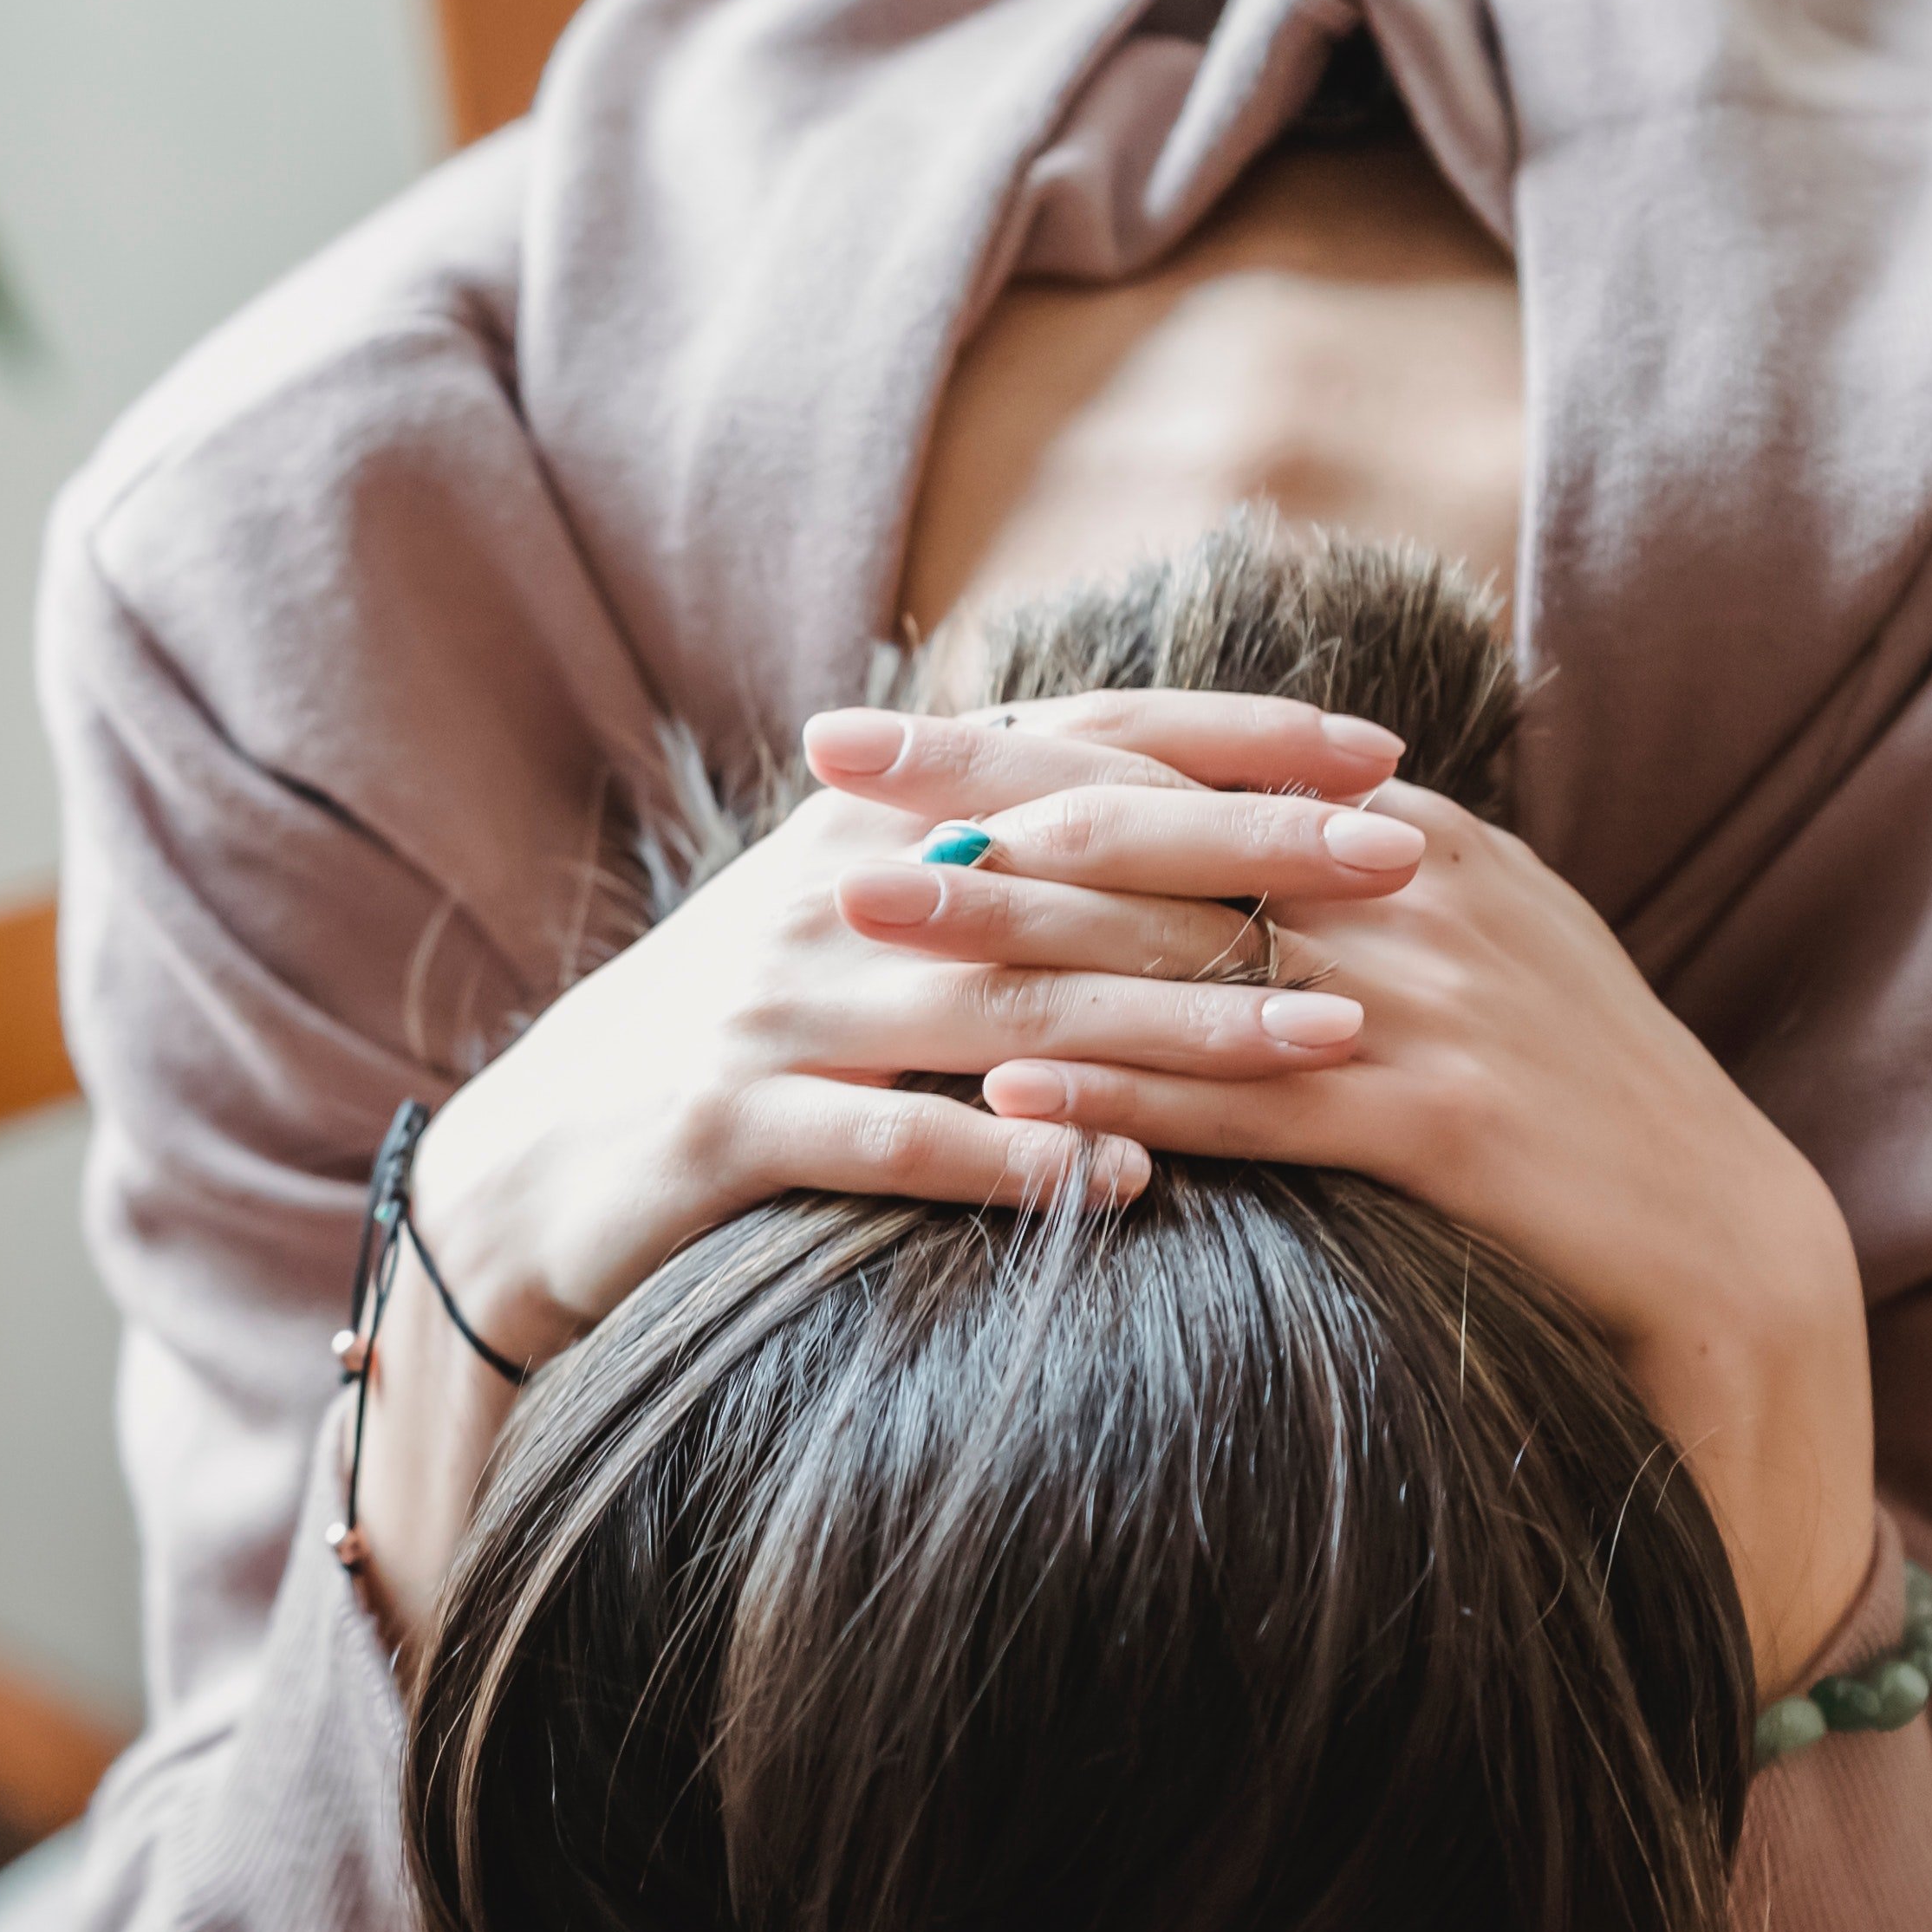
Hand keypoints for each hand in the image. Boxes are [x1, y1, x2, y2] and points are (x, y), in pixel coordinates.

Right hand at [341, 691, 1417, 1636]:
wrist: (527, 1167)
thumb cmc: (729, 1045)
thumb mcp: (846, 923)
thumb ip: (982, 858)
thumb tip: (1169, 807)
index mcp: (871, 824)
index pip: (1076, 748)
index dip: (1229, 744)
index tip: (1378, 757)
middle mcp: (830, 895)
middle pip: (1074, 864)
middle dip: (1250, 866)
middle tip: (1404, 875)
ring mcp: (778, 1010)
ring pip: (1012, 1004)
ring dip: (1181, 1025)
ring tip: (1325, 1045)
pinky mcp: (729, 1127)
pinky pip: (895, 1143)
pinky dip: (1013, 1161)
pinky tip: (1125, 1186)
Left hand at [823, 718, 1876, 1685]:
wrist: (1728, 1252)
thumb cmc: (1567, 1117)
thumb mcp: (1462, 965)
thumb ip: (1336, 897)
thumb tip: (1180, 855)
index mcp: (1408, 837)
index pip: (1174, 762)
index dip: (1011, 739)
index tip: (869, 724)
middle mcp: (1415, 892)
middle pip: (1154, 827)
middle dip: (974, 801)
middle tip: (819, 784)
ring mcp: (1433, 1003)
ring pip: (1183, 953)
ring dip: (1010, 935)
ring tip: (868, 921)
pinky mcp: (1442, 1123)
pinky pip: (1248, 1099)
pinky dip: (1122, 1091)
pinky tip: (1008, 1091)